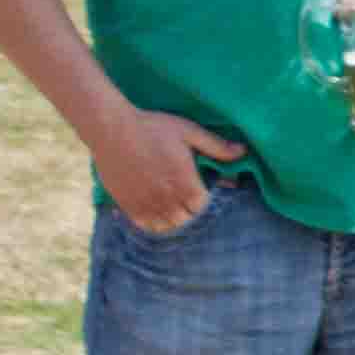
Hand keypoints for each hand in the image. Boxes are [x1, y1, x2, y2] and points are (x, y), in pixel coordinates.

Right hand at [94, 105, 245, 234]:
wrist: (110, 129)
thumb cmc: (153, 128)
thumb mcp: (189, 132)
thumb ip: (216, 147)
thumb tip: (243, 152)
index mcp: (185, 184)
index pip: (203, 207)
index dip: (203, 199)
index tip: (200, 188)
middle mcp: (166, 199)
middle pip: (186, 219)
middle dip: (189, 209)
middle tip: (185, 195)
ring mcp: (145, 204)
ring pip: (167, 226)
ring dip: (172, 217)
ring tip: (171, 202)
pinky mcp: (127, 205)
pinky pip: (145, 225)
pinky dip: (153, 221)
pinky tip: (155, 208)